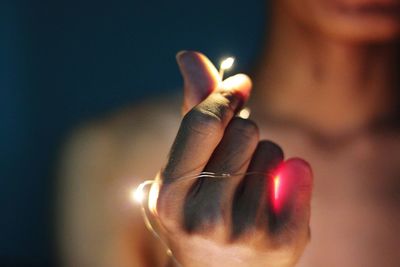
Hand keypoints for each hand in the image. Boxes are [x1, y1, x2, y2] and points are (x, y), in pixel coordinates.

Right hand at [153, 51, 312, 266]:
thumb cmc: (198, 213)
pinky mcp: (283, 240)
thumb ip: (192, 112)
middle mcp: (204, 217)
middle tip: (233, 164)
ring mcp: (244, 232)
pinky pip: (299, 170)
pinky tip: (277, 198)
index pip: (203, 123)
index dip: (224, 96)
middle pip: (245, 131)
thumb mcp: (182, 170)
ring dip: (265, 157)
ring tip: (249, 189)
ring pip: (273, 149)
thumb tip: (189, 55)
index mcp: (170, 197)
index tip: (239, 85)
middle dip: (244, 135)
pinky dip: (292, 174)